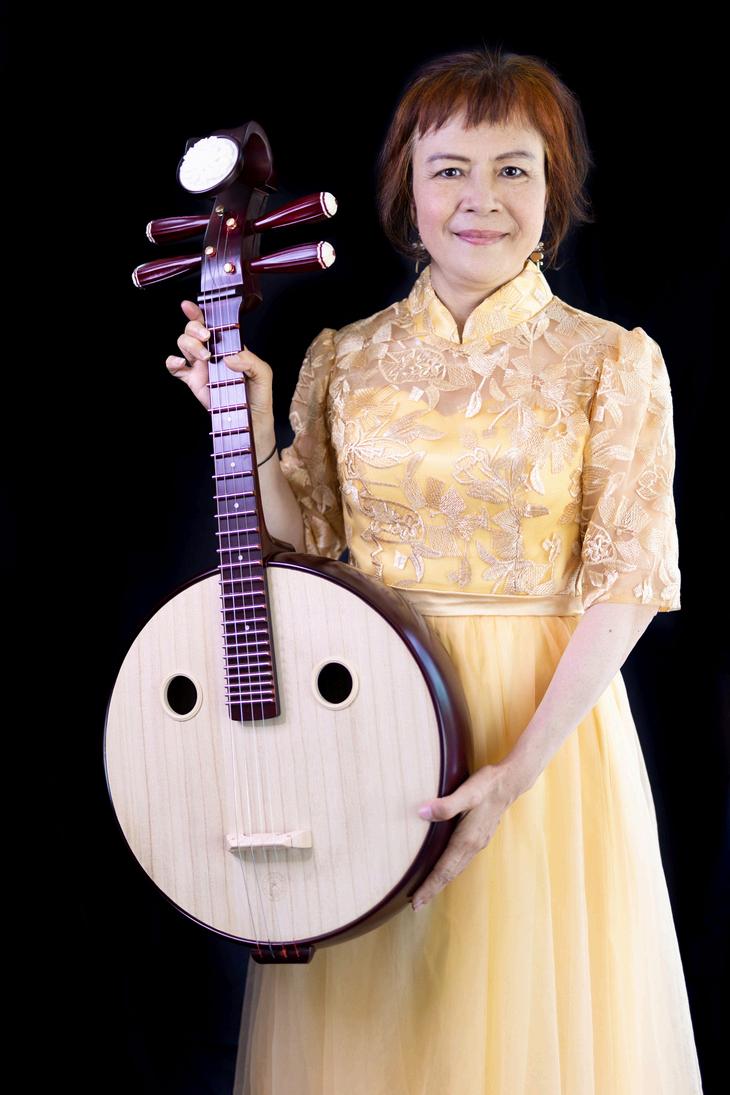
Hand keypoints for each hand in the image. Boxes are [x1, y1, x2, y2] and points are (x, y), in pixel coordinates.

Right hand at [166, 299, 274, 425]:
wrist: (252, 418)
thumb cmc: (259, 393)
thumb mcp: (263, 373)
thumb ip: (250, 361)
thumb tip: (228, 357)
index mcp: (227, 345)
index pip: (211, 323)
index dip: (199, 312)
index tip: (190, 306)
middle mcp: (212, 351)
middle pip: (193, 329)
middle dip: (195, 329)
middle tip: (207, 340)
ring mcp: (201, 366)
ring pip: (184, 344)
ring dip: (190, 345)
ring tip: (205, 358)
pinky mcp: (193, 381)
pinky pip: (176, 368)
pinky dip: (172, 362)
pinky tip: (179, 363)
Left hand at [410, 764, 515, 910]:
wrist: (510, 782)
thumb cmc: (487, 786)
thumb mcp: (467, 792)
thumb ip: (445, 805)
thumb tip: (421, 813)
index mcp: (466, 840)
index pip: (444, 870)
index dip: (429, 886)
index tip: (417, 902)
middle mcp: (472, 846)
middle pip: (449, 874)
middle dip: (433, 889)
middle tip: (417, 905)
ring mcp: (477, 842)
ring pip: (456, 868)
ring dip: (441, 881)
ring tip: (427, 891)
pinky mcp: (479, 836)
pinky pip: (461, 860)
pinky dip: (450, 870)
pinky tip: (445, 868)